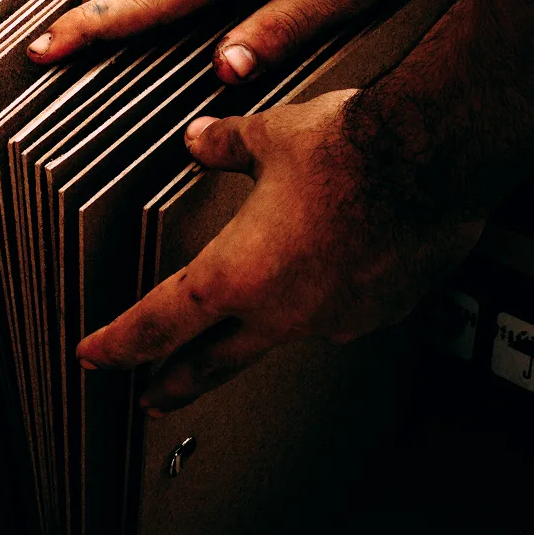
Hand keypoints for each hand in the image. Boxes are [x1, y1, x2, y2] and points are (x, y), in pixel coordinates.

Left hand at [75, 90, 482, 413]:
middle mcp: (281, 310)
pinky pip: (335, 314)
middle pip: (210, 361)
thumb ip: (223, 147)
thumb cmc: (349, 148)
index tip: (95, 358)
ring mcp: (334, 318)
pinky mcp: (380, 311)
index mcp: (235, 274)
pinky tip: (325, 277)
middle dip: (174, 381)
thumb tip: (199, 141)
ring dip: (251, 336)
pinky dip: (317, 302)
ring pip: (276, 337)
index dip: (119, 344)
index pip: (158, 324)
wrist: (437, 153)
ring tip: (242, 323)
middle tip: (152, 398)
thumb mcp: (266, 136)